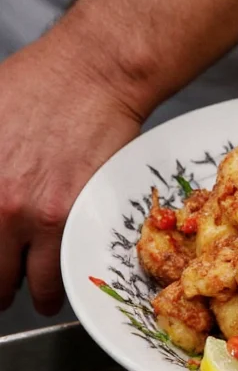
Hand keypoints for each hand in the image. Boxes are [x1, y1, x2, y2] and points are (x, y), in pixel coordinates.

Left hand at [0, 36, 142, 314]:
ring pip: (30, 282)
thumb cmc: (36, 86)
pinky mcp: (79, 215)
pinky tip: (59, 280)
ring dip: (31, 293)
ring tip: (35, 295)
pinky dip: (62, 281)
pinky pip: (66, 267)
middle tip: (1, 292)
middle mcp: (0, 206)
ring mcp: (39, 215)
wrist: (94, 75)